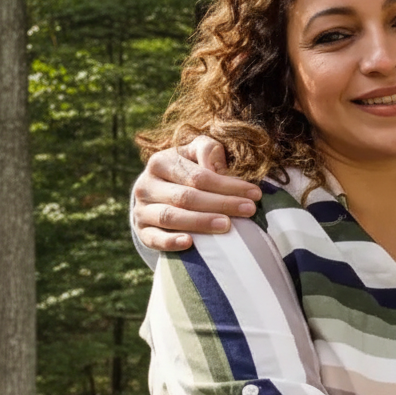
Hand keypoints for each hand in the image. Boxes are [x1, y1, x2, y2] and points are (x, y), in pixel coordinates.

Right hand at [132, 136, 261, 251]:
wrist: (157, 190)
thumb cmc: (186, 168)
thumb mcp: (196, 152)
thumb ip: (209, 151)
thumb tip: (220, 169)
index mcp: (161, 162)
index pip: (197, 176)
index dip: (227, 185)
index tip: (254, 194)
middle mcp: (146, 185)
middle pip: (186, 197)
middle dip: (221, 203)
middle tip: (249, 210)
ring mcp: (141, 210)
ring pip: (170, 217)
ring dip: (200, 222)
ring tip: (227, 225)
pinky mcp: (141, 231)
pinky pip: (153, 239)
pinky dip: (170, 242)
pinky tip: (190, 243)